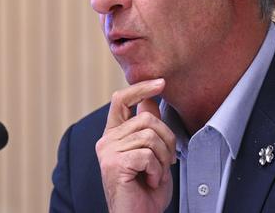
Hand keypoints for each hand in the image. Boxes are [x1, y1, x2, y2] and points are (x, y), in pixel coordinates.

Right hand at [96, 79, 176, 212]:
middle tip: (167, 161)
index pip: (121, 99)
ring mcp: (108, 152)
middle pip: (146, 118)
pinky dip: (157, 170)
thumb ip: (148, 127)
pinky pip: (147, 154)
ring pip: (150, 135)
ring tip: (157, 174)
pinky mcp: (114, 164)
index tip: (161, 82)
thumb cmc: (146, 190)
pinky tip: (150, 181)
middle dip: (167, 139)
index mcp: (114, 135)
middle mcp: (107, 140)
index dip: (141, 88)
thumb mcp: (153, 153)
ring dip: (163, 157)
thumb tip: (151, 99)